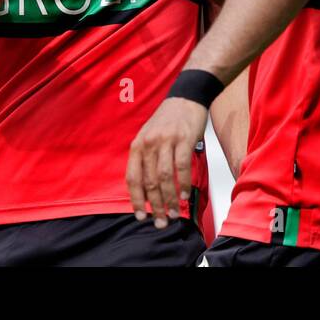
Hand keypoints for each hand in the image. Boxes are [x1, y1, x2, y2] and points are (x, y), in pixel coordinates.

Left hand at [126, 96, 207, 228]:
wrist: (186, 97)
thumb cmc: (168, 120)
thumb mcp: (149, 137)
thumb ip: (145, 159)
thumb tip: (146, 189)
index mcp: (138, 145)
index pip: (133, 178)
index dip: (136, 200)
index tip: (141, 216)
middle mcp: (149, 144)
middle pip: (150, 182)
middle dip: (155, 206)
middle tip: (161, 222)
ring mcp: (166, 141)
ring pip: (165, 178)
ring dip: (170, 199)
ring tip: (175, 213)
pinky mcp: (184, 140)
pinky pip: (182, 167)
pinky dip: (183, 184)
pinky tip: (185, 196)